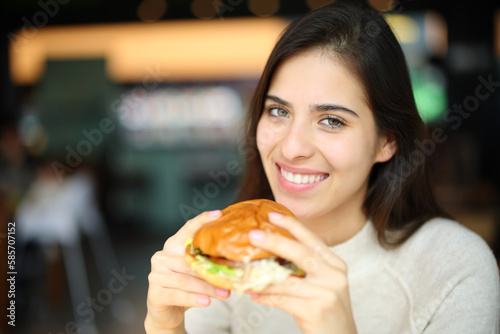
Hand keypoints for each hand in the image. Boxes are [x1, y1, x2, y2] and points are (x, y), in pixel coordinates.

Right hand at [145, 210, 230, 332]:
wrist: (167, 311)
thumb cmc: (186, 287)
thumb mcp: (196, 271)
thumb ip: (207, 261)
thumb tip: (235, 258)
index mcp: (173, 246)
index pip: (187, 229)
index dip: (202, 220)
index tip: (218, 214)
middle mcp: (161, 257)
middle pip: (190, 261)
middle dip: (212, 271)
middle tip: (233, 279)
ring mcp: (156, 275)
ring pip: (186, 280)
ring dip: (207, 288)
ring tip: (225, 294)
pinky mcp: (155, 294)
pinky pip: (178, 294)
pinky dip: (194, 298)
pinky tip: (206, 302)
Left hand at [247, 212, 357, 333]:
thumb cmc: (327, 308)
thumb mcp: (323, 282)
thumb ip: (305, 266)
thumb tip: (271, 253)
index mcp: (334, 264)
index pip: (311, 239)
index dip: (291, 225)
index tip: (272, 215)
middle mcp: (333, 275)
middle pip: (300, 253)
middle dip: (274, 242)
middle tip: (252, 235)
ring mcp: (325, 293)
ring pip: (285, 280)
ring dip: (260, 275)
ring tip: (242, 270)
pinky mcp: (315, 310)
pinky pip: (281, 299)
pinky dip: (264, 296)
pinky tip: (252, 293)